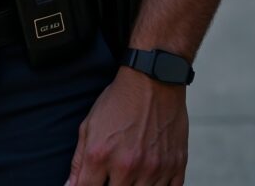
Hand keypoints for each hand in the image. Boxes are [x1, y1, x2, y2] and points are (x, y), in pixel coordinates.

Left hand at [65, 68, 187, 184]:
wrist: (153, 80)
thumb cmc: (119, 101)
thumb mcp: (89, 125)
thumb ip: (79, 161)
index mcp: (100, 155)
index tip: (91, 183)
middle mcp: (127, 166)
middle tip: (114, 174)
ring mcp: (154, 168)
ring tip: (130, 174)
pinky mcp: (176, 166)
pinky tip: (150, 177)